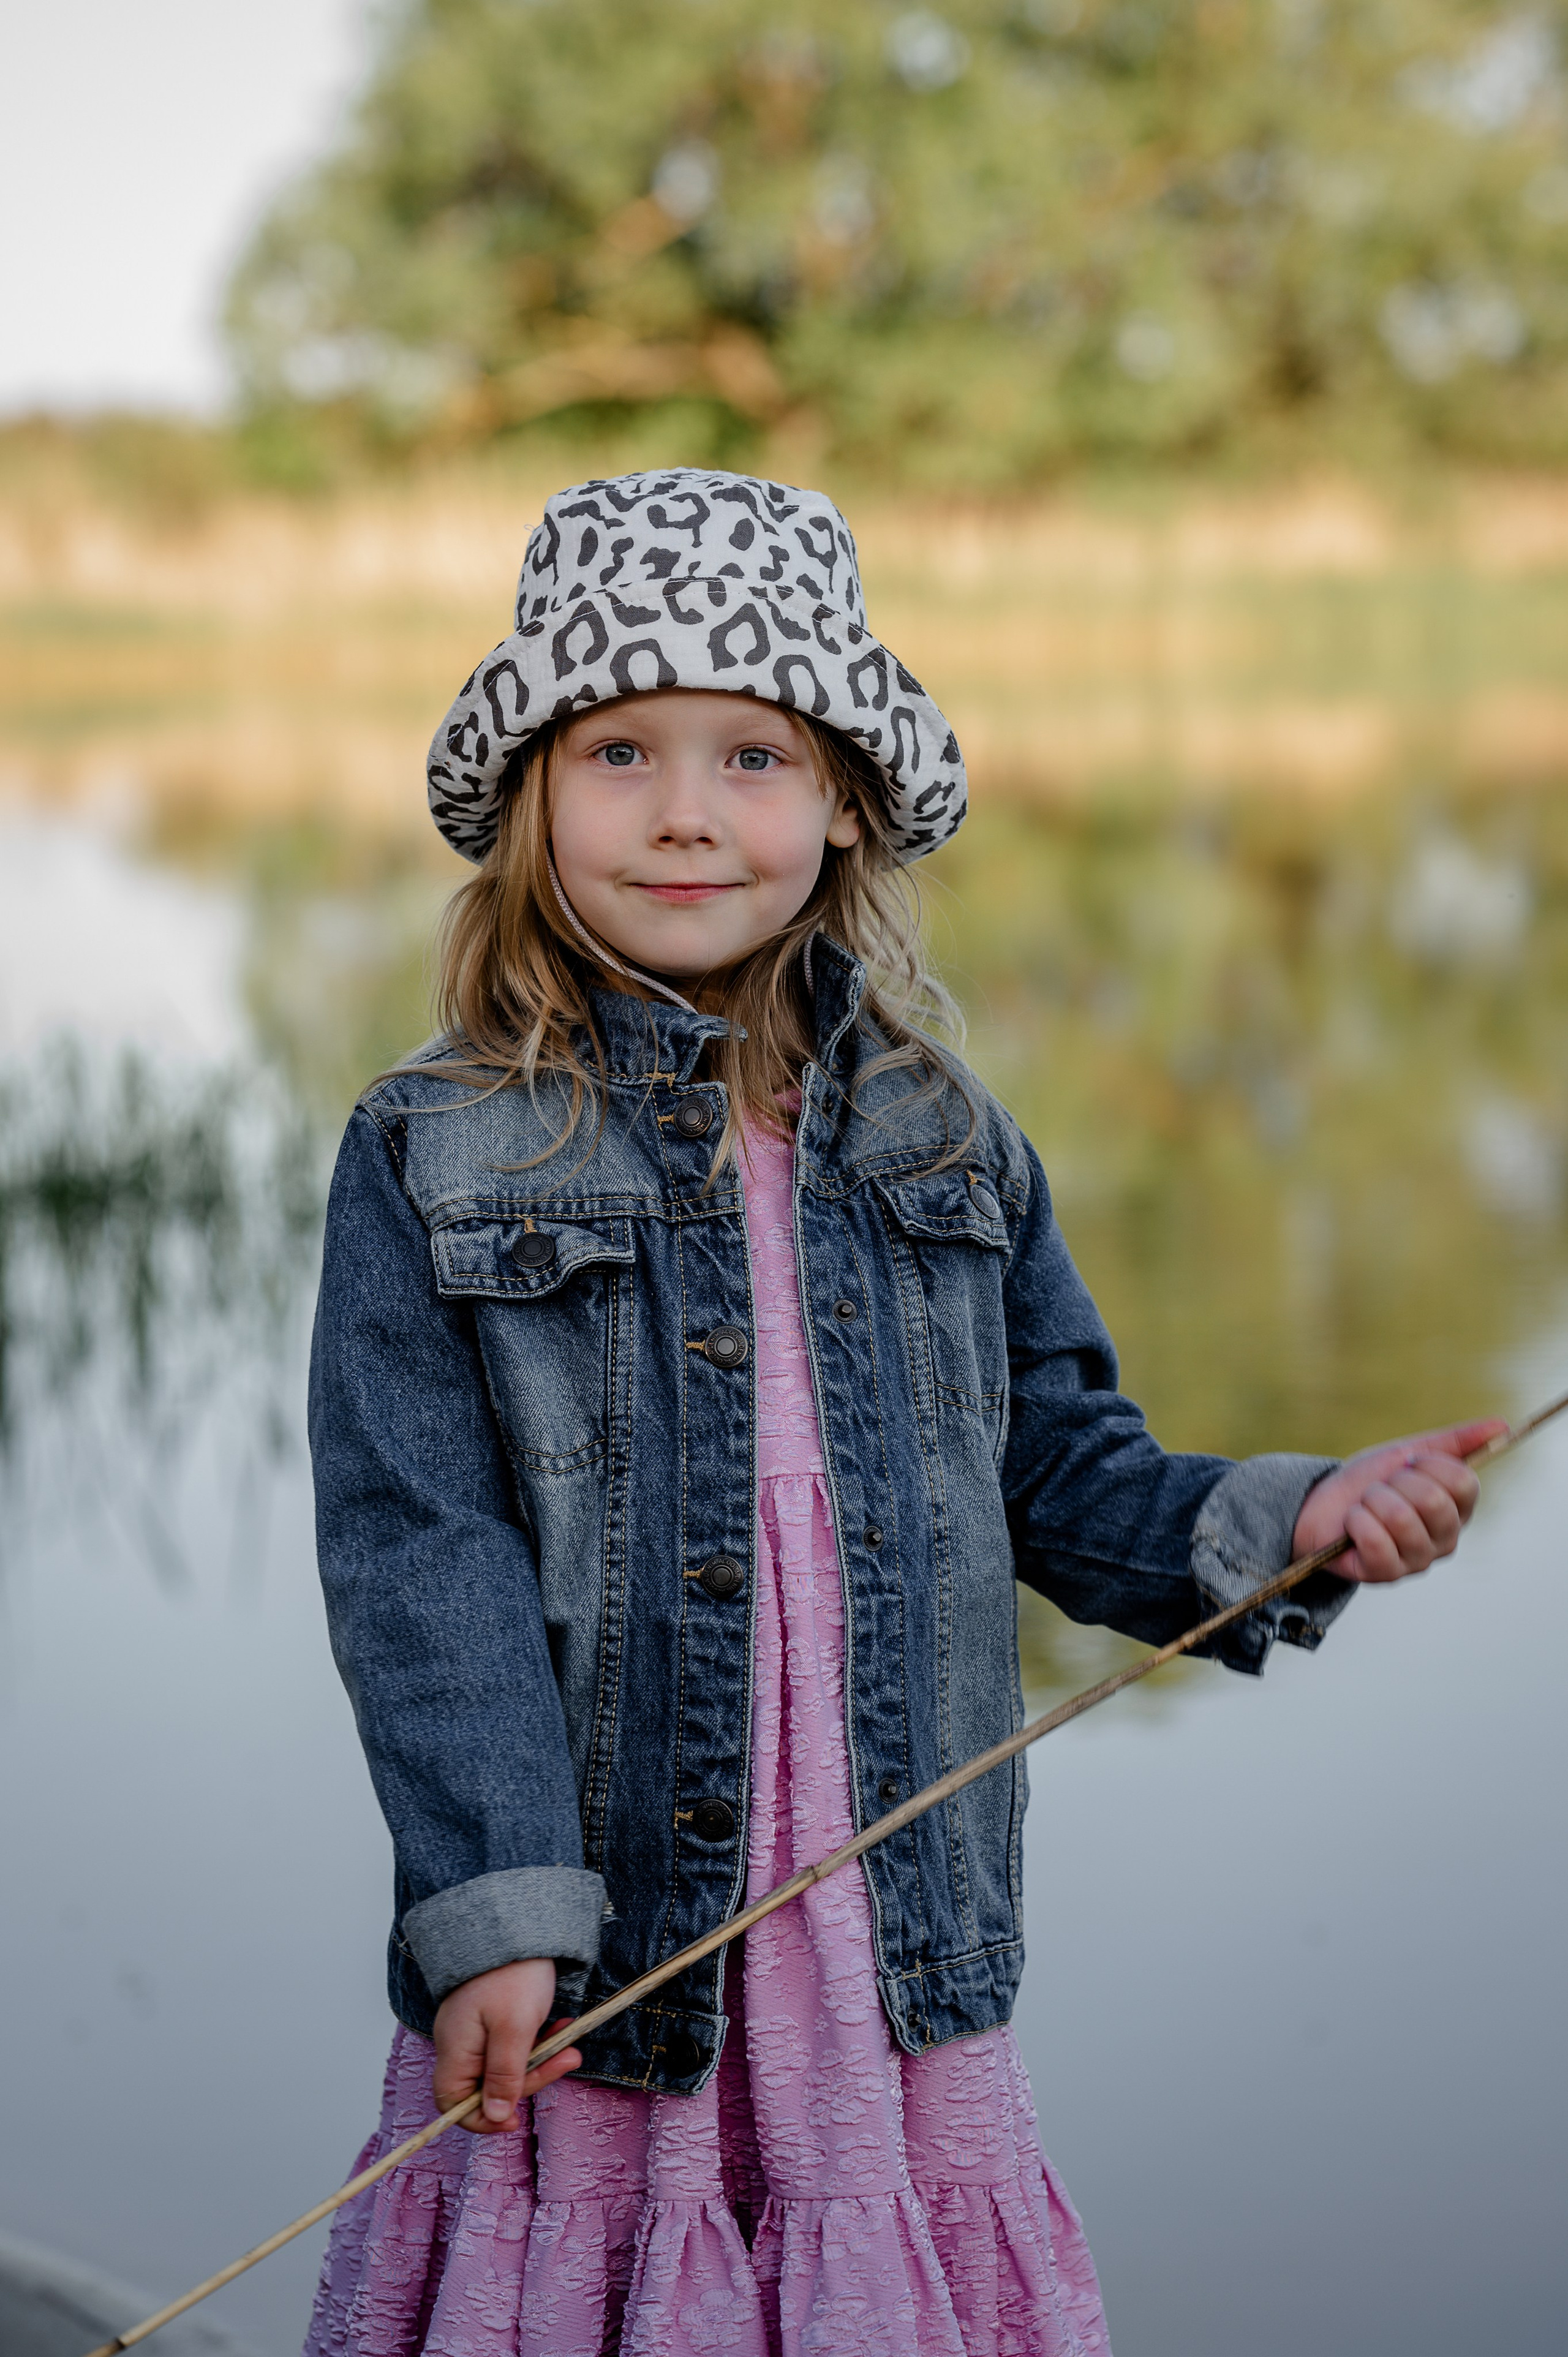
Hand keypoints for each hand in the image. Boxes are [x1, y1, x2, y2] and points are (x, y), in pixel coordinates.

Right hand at [431, 1957, 581, 2133]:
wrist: (517, 1920)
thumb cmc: (511, 1973)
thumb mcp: (514, 2028)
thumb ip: (504, 2075)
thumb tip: (496, 2117)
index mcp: (456, 2050)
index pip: (455, 2105)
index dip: (484, 2119)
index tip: (516, 2119)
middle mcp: (461, 2044)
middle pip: (488, 2087)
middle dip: (531, 2080)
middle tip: (567, 2060)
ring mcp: (476, 2030)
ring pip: (506, 2065)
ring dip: (541, 2059)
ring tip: (571, 2044)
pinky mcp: (493, 2017)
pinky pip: (514, 2044)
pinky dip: (537, 2042)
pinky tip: (559, 2028)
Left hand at [1291, 1419, 1506, 1583]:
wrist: (1322, 1504)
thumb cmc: (1371, 1481)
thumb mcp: (1410, 1453)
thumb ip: (1456, 1441)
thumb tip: (1502, 1425)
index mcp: (1458, 1510)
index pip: (1462, 1482)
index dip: (1427, 1465)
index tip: (1406, 1465)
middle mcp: (1446, 1540)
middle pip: (1433, 1500)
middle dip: (1395, 1483)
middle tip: (1381, 1489)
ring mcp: (1418, 1561)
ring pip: (1401, 1519)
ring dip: (1372, 1501)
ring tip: (1366, 1506)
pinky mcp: (1386, 1575)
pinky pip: (1375, 1540)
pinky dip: (1356, 1521)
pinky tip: (1352, 1525)